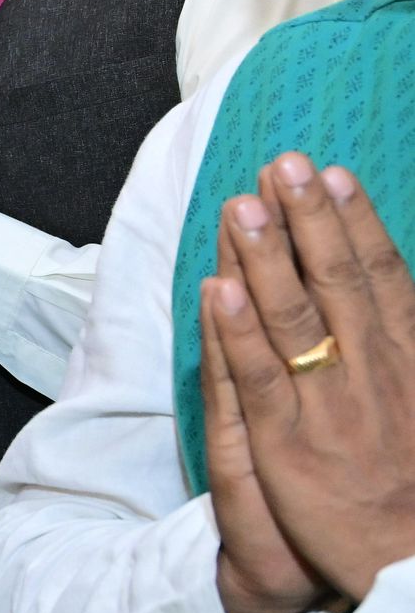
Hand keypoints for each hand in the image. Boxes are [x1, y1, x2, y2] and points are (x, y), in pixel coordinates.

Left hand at [202, 155, 414, 612]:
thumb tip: (404, 298)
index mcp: (414, 362)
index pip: (384, 277)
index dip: (356, 222)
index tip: (333, 174)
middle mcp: (376, 375)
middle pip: (338, 282)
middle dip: (307, 219)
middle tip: (281, 163)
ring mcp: (330, 409)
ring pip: (293, 319)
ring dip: (266, 258)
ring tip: (241, 204)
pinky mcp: (288, 449)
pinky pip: (258, 381)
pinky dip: (237, 333)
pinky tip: (217, 290)